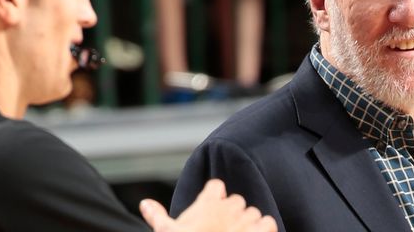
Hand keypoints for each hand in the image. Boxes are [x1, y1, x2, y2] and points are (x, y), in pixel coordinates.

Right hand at [139, 179, 276, 231]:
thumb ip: (157, 217)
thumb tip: (144, 204)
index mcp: (207, 204)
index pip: (216, 186)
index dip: (214, 196)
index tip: (210, 208)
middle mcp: (229, 207)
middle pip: (236, 201)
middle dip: (231, 213)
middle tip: (223, 229)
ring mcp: (246, 219)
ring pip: (252, 212)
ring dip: (247, 223)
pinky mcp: (261, 231)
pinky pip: (268, 222)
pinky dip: (264, 228)